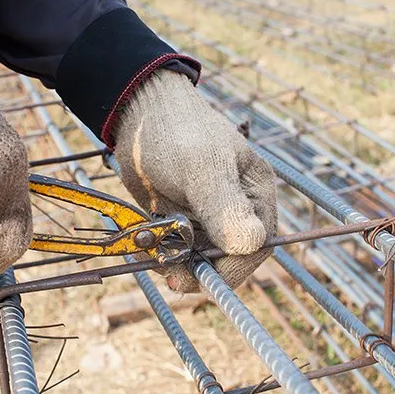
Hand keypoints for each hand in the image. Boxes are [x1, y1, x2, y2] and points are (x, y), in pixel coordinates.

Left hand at [114, 69, 276, 291]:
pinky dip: (163, 255)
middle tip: (172, 278)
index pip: (256, 247)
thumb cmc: (176, 132)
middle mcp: (238, 210)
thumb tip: (252, 244)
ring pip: (201, 260)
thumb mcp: (201, 167)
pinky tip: (148, 244)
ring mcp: (208, 218)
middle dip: (202, 271)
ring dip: (178, 265)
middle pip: (229, 259)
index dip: (232, 269)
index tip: (201, 278)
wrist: (138, 114)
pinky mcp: (183, 222)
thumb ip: (224, 206)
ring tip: (155, 256)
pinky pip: (179, 251)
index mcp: (256, 194)